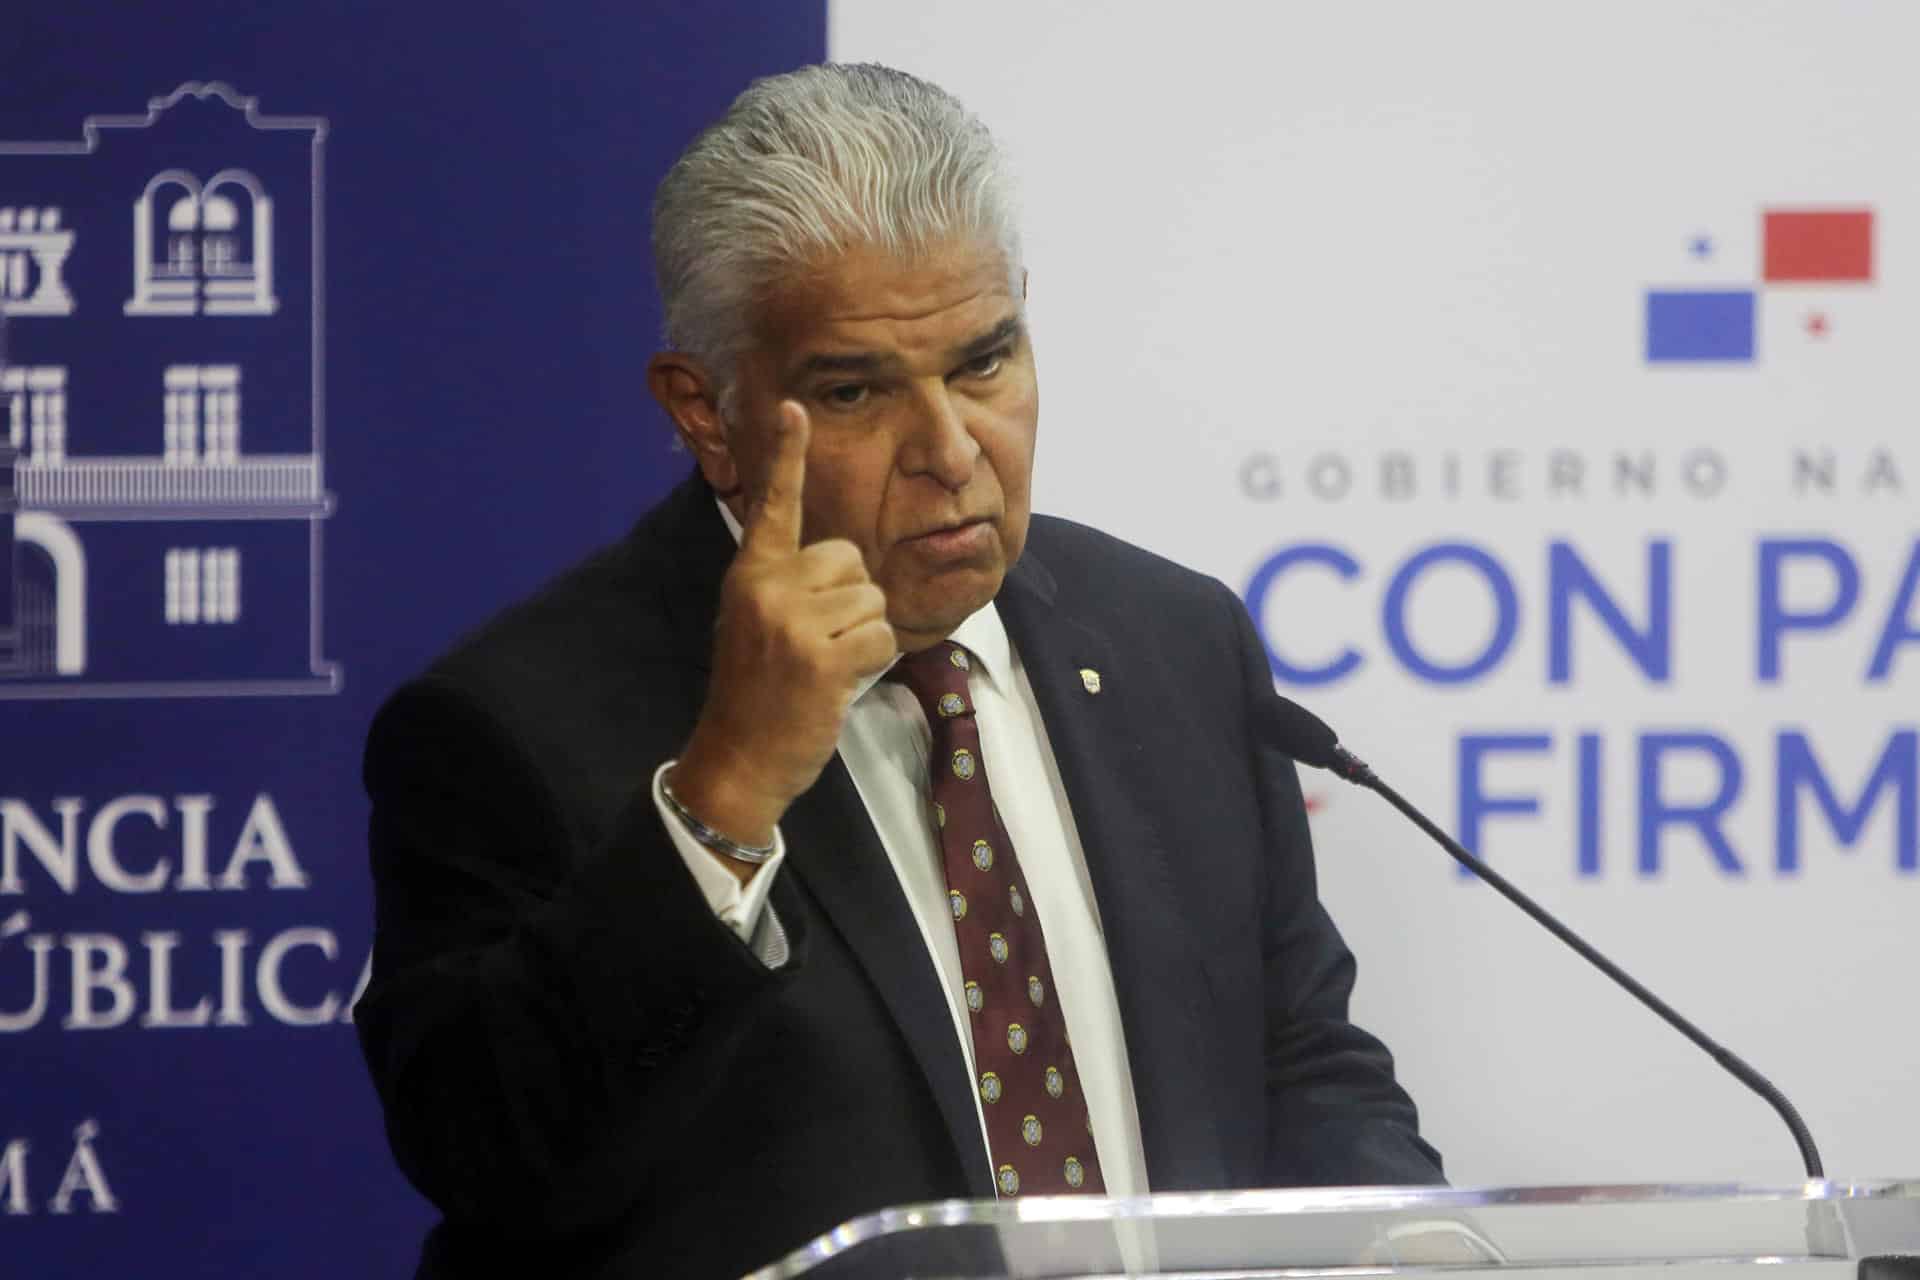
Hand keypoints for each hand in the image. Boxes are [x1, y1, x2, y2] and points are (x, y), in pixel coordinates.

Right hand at [671, 401, 896, 864]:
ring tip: (823, 667)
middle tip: (817, 644)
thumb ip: (790, 585)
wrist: (738, 758)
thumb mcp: (757, 621)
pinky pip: (880, 636)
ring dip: (862, 637)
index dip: (786, 454)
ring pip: (872, 600)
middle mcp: (767, 586)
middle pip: (851, 559)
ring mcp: (791, 621)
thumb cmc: (758, 692)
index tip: (795, 406)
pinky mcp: (819, 657)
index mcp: (751, 573)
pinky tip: (837, 685)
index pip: (773, 504)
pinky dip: (871, 663)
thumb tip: (844, 564)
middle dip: (851, 600)